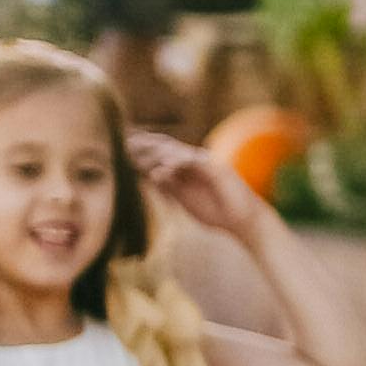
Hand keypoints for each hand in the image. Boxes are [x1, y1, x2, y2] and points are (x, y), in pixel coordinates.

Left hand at [127, 126, 250, 231]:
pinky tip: (163, 168)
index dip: (141, 149)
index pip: (160, 152)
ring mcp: (206, 163)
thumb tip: (150, 176)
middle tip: (122, 145)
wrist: (245, 222)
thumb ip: (170, 187)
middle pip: (165, 145)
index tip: (120, 150)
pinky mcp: (217, 169)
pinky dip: (178, 163)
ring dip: (155, 152)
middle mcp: (195, 161)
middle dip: (143, 144)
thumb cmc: (218, 213)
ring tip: (137, 154)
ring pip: (177, 151)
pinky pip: (195, 162)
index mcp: (186, 168)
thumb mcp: (186, 200)